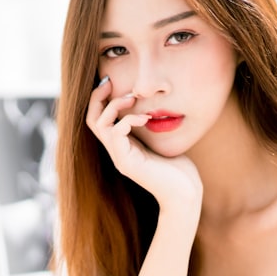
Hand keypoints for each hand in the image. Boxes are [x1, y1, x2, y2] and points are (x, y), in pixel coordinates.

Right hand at [85, 76, 201, 210]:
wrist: (185, 194)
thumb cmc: (179, 170)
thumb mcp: (162, 141)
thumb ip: (152, 126)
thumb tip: (152, 105)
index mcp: (123, 146)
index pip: (99, 119)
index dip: (101, 99)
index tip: (112, 82)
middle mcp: (116, 151)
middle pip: (91, 119)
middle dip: (97, 97)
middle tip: (110, 81)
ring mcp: (119, 158)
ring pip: (99, 125)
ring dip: (114, 106)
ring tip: (132, 98)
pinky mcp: (126, 163)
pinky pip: (115, 134)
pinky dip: (128, 120)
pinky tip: (145, 118)